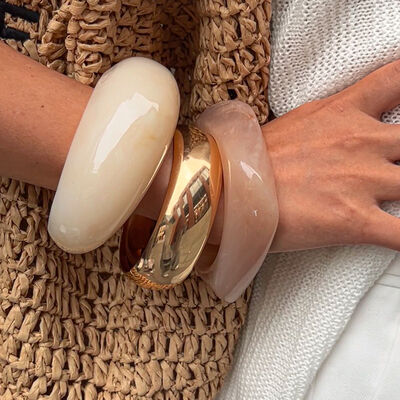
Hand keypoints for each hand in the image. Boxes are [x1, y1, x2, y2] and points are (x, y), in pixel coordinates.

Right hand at [262, 60, 399, 251]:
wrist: (226, 189)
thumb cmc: (253, 158)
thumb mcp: (296, 122)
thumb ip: (332, 118)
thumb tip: (342, 124)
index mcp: (344, 112)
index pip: (397, 80)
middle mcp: (362, 141)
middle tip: (393, 167)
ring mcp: (362, 180)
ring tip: (393, 201)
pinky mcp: (354, 221)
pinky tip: (397, 236)